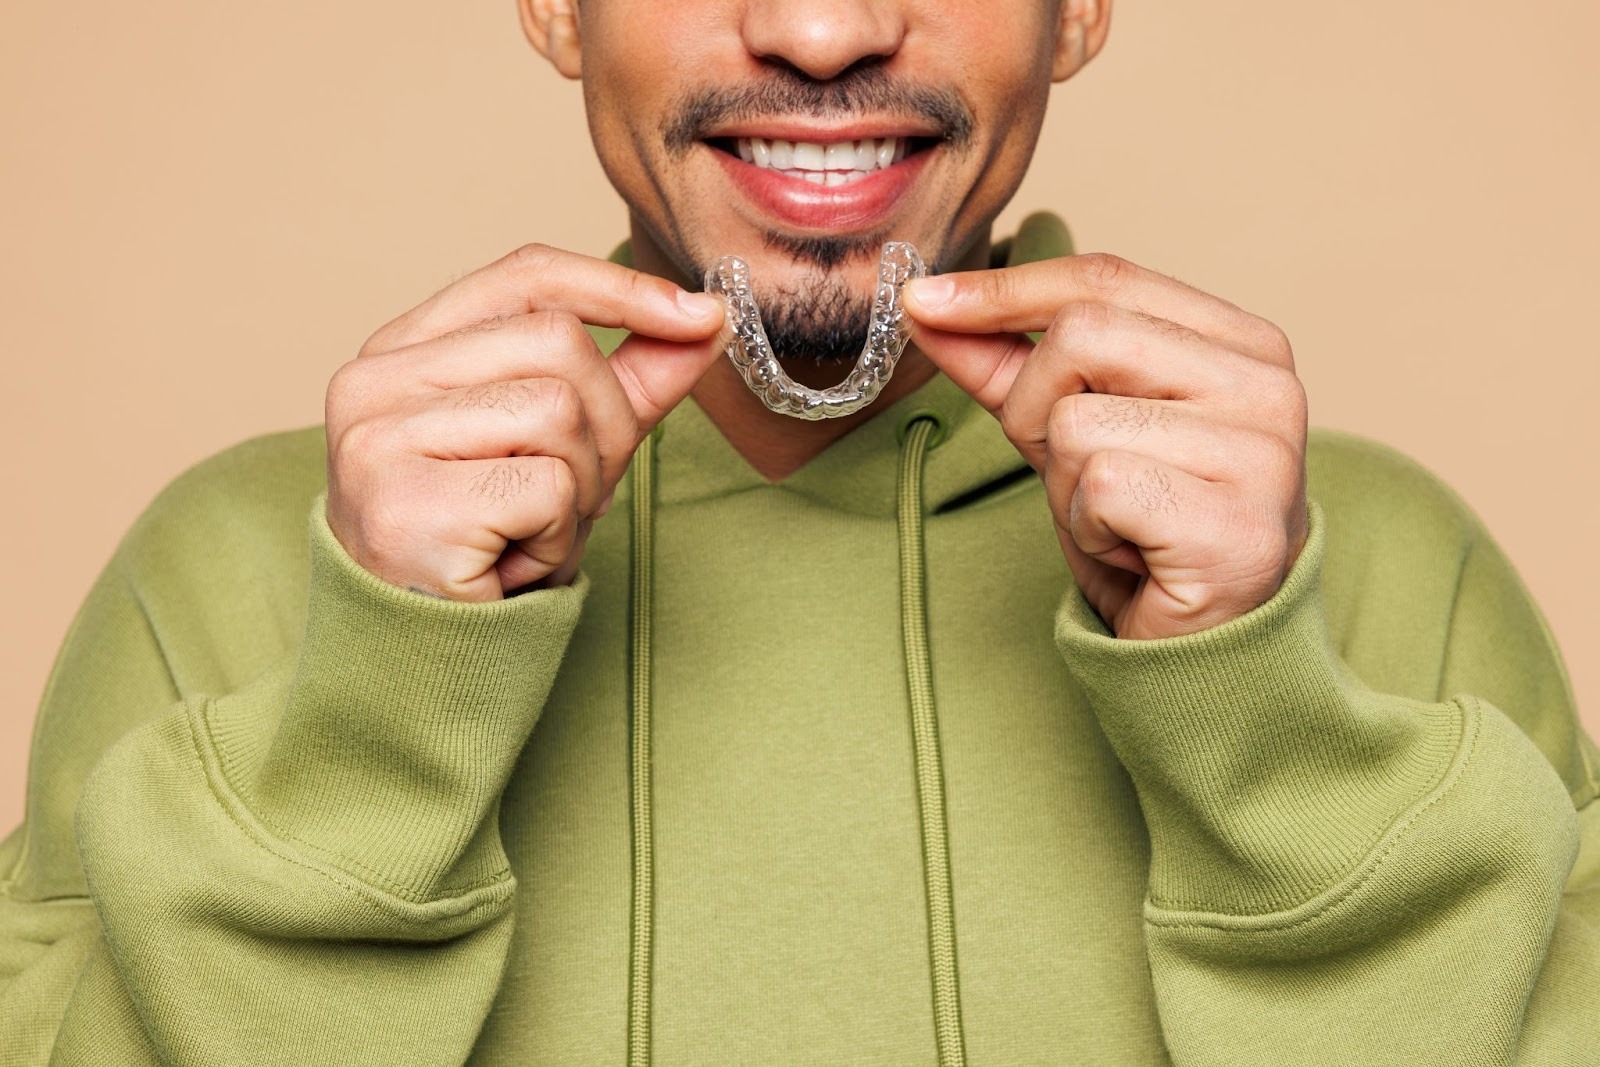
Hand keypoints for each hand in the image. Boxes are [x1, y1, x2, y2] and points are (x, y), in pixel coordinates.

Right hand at [325, 243, 725, 601]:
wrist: (426, 663)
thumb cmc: (488, 548)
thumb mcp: (566, 448)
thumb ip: (629, 380)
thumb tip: (707, 317)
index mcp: (403, 350)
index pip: (526, 276)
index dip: (622, 289)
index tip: (700, 314)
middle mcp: (373, 381)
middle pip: (559, 342)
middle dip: (604, 423)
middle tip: (567, 495)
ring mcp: (378, 440)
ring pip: (559, 410)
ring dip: (579, 490)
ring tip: (530, 533)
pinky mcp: (405, 504)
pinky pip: (547, 487)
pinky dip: (557, 536)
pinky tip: (512, 563)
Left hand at [903, 253, 1307, 639]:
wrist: (1199, 652)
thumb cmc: (1142, 533)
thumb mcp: (1068, 432)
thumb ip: (1008, 365)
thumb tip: (927, 304)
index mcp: (1242, 343)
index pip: (1106, 278)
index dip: (1004, 289)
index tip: (924, 299)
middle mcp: (1268, 385)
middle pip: (1081, 336)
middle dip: (1034, 409)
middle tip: (1074, 474)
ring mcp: (1264, 456)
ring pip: (1077, 422)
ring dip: (1065, 486)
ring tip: (1117, 522)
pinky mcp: (1238, 527)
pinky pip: (1099, 487)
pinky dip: (1087, 529)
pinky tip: (1132, 554)